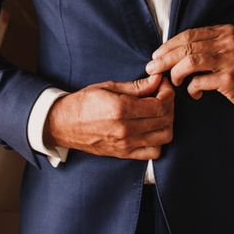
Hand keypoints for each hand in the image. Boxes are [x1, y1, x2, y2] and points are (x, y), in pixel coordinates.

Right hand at [43, 73, 174, 159]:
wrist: (63, 124)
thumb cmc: (84, 102)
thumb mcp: (109, 86)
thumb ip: (136, 86)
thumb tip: (157, 80)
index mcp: (121, 109)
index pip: (160, 105)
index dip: (168, 93)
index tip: (164, 85)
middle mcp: (125, 129)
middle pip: (165, 120)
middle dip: (170, 105)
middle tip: (163, 95)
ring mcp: (125, 144)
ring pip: (164, 137)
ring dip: (167, 123)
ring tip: (158, 111)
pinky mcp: (124, 154)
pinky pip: (153, 153)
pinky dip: (158, 141)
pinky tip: (151, 128)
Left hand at [146, 24, 233, 114]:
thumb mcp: (229, 50)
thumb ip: (207, 46)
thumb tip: (172, 50)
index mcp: (225, 32)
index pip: (189, 34)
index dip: (169, 45)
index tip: (156, 55)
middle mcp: (228, 42)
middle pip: (186, 46)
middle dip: (164, 58)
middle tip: (152, 68)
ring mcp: (230, 60)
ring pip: (190, 61)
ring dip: (175, 72)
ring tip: (172, 81)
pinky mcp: (230, 80)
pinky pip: (200, 82)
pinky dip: (192, 88)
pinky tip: (193, 93)